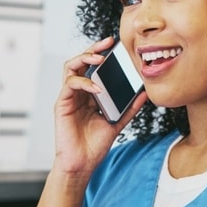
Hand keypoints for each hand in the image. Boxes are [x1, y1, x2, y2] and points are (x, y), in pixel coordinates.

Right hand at [52, 36, 147, 173]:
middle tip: (108, 43)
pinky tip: (97, 88)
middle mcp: (78, 92)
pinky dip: (84, 83)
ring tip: (99, 59)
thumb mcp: (117, 122)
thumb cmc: (95, 145)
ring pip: (70, 68)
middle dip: (93, 49)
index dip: (103, 54)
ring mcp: (68, 97)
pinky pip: (70, 85)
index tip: (117, 45)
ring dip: (84, 59)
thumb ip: (129, 107)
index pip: (94, 67)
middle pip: (81, 62)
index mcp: (90, 94)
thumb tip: (144, 92)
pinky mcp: (62, 104)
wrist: (82, 164)